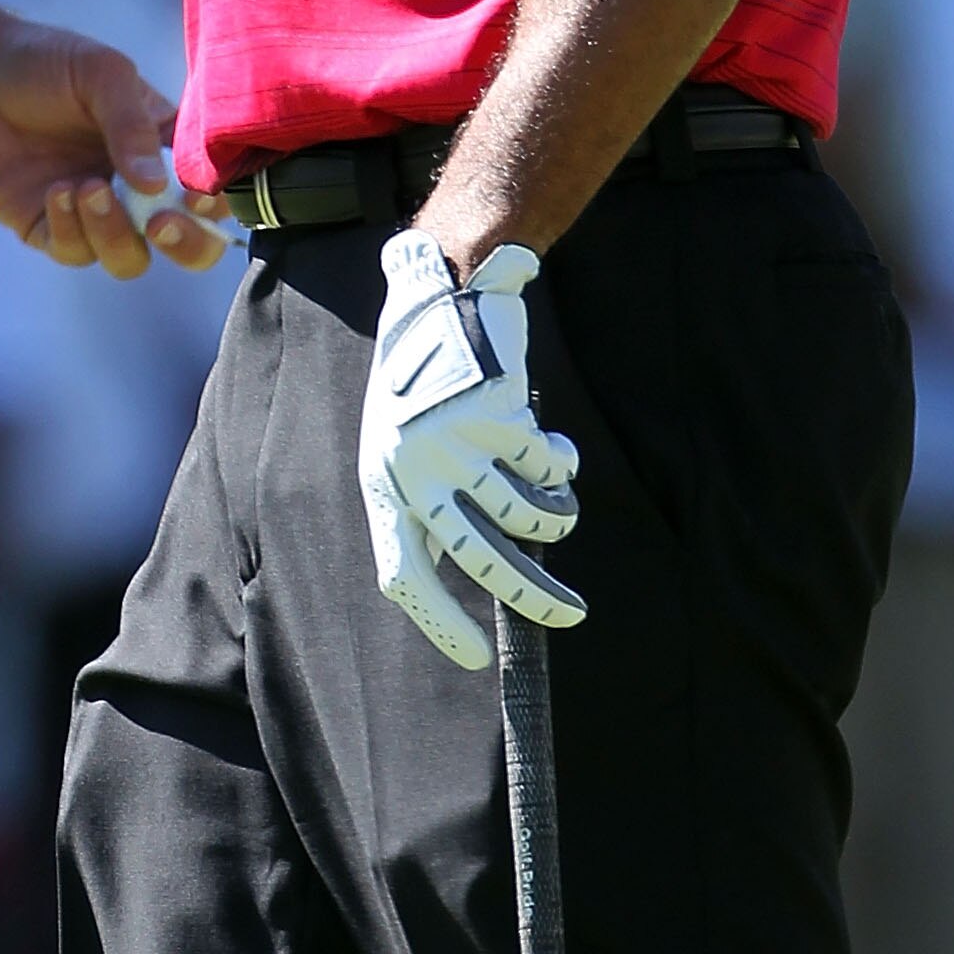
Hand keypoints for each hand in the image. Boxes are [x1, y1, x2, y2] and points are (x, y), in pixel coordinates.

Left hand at [0, 6, 233, 277]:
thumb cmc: (46, 64)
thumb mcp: (101, 73)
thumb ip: (131, 123)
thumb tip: (156, 186)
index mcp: (165, 147)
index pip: (212, 190)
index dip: (217, 205)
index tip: (196, 197)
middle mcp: (139, 189)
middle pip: (189, 246)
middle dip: (187, 245)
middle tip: (159, 222)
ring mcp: (96, 214)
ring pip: (129, 259)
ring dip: (115, 233)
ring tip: (87, 187)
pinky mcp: (50, 228)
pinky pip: (74, 252)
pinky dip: (70, 229)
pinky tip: (55, 191)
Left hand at [358, 231, 582, 671]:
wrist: (437, 296)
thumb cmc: (421, 382)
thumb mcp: (402, 445)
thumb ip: (428, 502)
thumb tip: (481, 572)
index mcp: (383, 482)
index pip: (401, 573)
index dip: (437, 621)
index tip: (473, 657)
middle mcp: (415, 470)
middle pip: (480, 557)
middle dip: (531, 594)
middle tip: (571, 615)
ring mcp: (456, 445)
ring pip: (529, 515)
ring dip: (555, 514)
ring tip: (557, 499)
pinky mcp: (497, 418)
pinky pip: (549, 470)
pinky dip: (561, 465)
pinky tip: (552, 442)